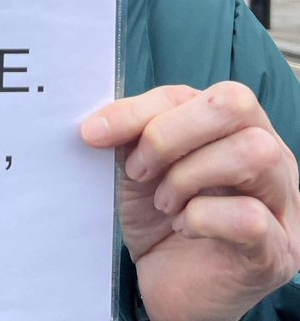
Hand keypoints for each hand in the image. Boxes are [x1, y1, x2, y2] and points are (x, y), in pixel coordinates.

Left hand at [82, 83, 299, 320]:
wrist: (167, 286)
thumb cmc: (159, 218)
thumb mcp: (139, 164)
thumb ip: (131, 132)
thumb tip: (98, 123)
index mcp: (238, 125)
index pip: (201, 91)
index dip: (143, 108)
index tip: (96, 134)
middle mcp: (273, 155)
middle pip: (236, 105)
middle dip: (170, 133)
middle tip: (138, 170)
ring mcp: (283, 204)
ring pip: (254, 152)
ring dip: (189, 175)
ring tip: (164, 203)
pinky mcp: (279, 252)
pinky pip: (250, 217)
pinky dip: (203, 218)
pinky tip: (184, 228)